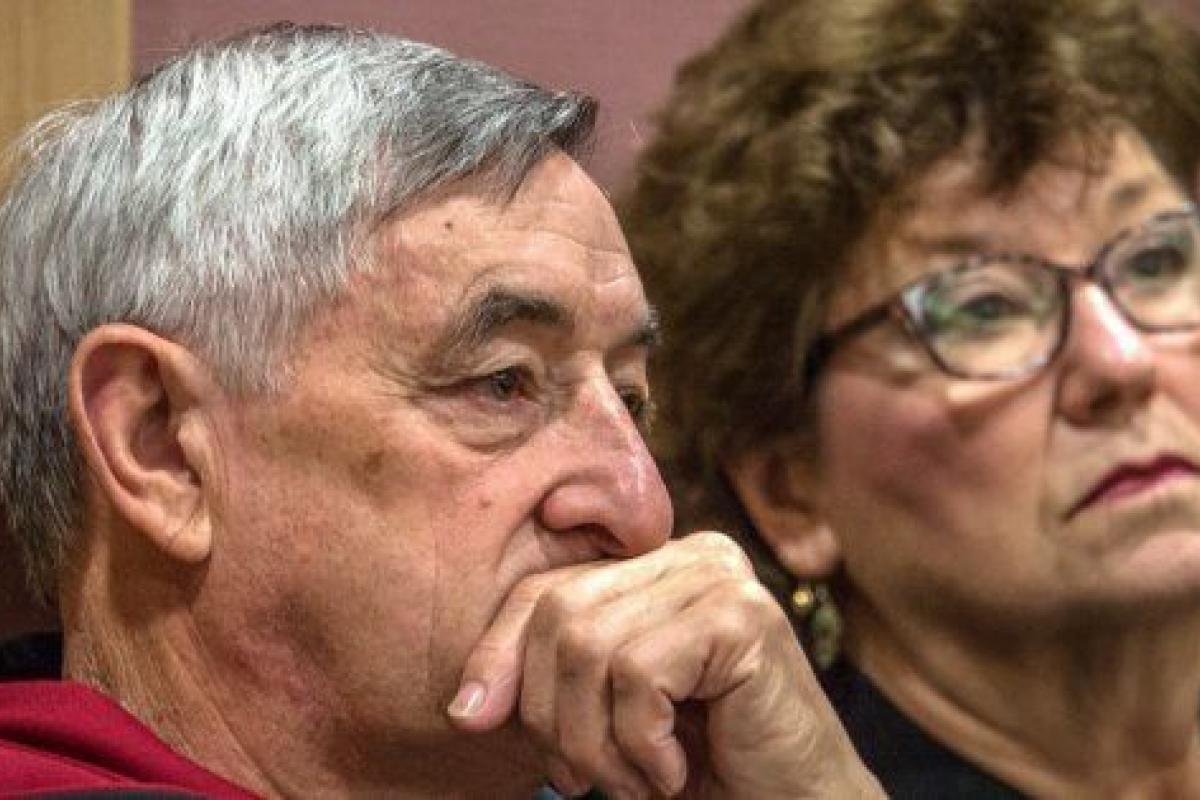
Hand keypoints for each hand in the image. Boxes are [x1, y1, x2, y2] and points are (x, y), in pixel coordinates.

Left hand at [447, 531, 881, 797]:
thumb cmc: (702, 765)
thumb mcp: (609, 715)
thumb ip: (552, 683)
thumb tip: (463, 705)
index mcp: (657, 565)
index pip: (545, 589)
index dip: (497, 653)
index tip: (469, 717)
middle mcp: (692, 554)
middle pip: (560, 615)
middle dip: (551, 714)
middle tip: (583, 778)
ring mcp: (721, 578)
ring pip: (591, 647)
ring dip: (598, 743)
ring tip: (635, 781)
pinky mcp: (743, 617)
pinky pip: (639, 675)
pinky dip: (641, 745)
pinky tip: (675, 772)